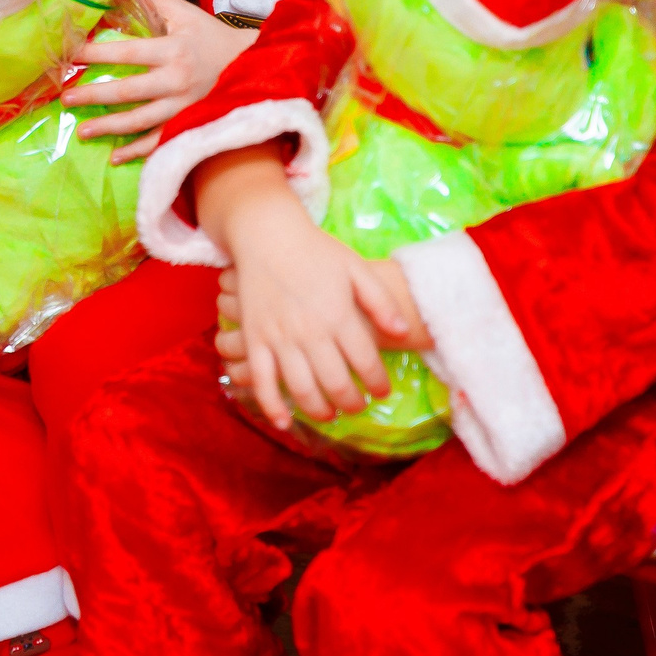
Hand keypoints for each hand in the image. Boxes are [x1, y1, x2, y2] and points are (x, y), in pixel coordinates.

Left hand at [64, 0, 259, 161]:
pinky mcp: (189, 125)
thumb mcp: (184, 13)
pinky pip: (159, 142)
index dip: (96, 53)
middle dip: (94, 95)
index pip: (127, 52)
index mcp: (173, 50)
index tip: (70, 54)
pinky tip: (114, 156)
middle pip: (128, 91)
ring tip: (81, 131)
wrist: (253, 66)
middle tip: (65, 98)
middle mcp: (176, 81)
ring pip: (140, 122)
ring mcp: (183, 108)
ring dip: (109, 128)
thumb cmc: (211, 37)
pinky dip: (137, 152)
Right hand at [199, 148, 423, 428]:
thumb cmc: (316, 250)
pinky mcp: (254, 338)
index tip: (382, 391)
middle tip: (360, 405)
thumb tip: (401, 332)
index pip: (367, 363)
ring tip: (331, 413)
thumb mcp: (356, 268)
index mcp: (338, 315)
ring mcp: (279, 337)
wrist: (267, 234)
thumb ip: (381, 302)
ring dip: (320, 410)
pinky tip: (284, 421)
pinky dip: (272, 405)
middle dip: (353, 402)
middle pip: (337, 383)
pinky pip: (261, 380)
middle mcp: (309, 331)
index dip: (378, 383)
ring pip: (302, 389)